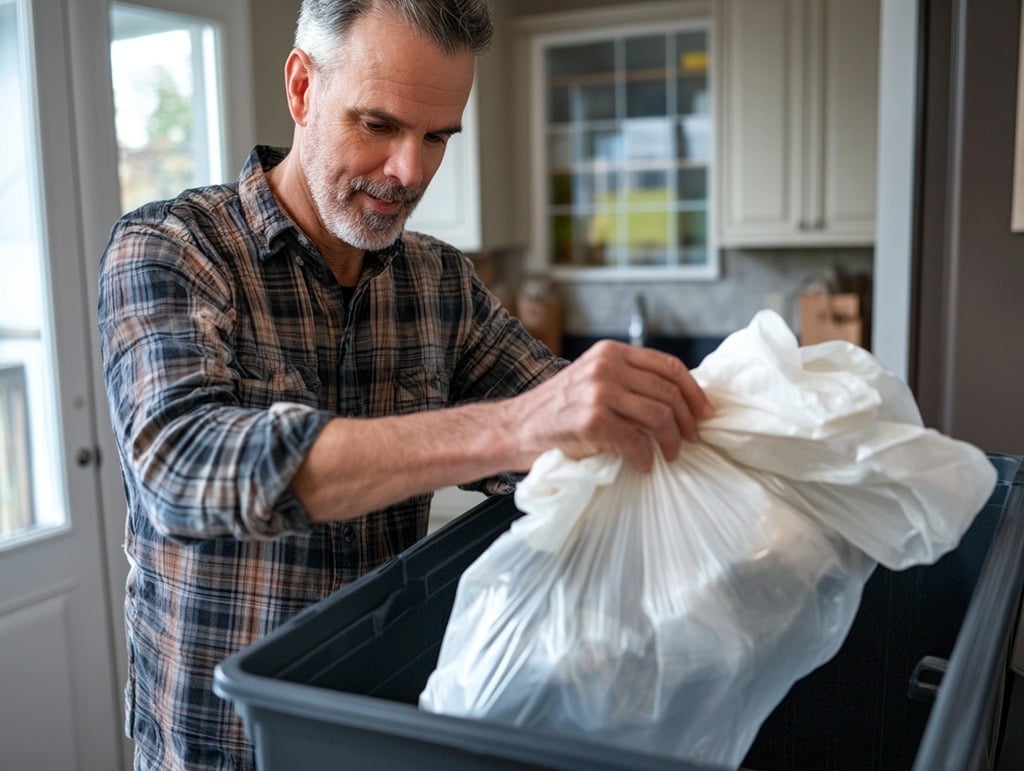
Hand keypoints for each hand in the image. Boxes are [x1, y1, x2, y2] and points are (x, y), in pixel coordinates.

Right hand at [508, 340, 714, 470]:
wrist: (517, 427)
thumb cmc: (557, 410)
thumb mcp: (593, 379)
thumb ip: (627, 380)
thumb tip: (677, 399)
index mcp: (611, 353)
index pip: (669, 366)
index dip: (693, 391)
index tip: (705, 412)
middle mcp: (607, 367)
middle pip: (668, 392)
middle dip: (687, 421)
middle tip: (692, 439)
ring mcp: (599, 393)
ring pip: (659, 417)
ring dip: (671, 442)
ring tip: (669, 455)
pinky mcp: (592, 421)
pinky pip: (637, 442)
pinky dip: (645, 458)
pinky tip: (643, 465)